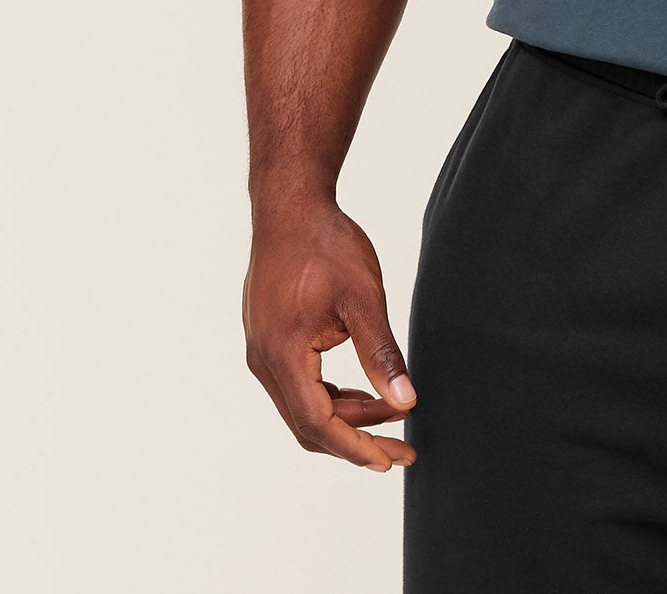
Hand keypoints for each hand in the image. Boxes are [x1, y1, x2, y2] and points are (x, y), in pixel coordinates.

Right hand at [243, 196, 417, 471]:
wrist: (290, 207)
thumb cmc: (325, 244)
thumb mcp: (363, 297)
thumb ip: (381, 353)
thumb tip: (406, 401)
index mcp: (282, 354)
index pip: (318, 423)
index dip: (356, 447)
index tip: (391, 460)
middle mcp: (264, 360)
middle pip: (307, 424)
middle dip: (356, 442)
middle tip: (402, 451)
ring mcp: (261, 351)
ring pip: (302, 406)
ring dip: (345, 419)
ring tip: (391, 418)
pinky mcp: (268, 340)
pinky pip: (298, 385)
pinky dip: (331, 397)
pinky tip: (362, 394)